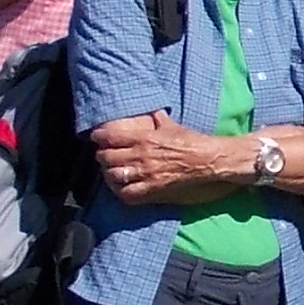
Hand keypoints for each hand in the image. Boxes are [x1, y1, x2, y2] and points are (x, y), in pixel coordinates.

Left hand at [91, 110, 216, 204]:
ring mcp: (145, 175)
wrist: (207, 161)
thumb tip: (152, 110)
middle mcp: (140, 157)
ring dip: (109, 173)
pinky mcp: (152, 190)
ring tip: (110, 170)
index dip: (99, 137)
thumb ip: (157, 118)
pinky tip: (121, 186)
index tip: (96, 137)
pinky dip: (120, 190)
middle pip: (107, 157)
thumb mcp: (172, 125)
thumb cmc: (192, 142)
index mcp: (144, 138)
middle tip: (103, 155)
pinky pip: (126, 194)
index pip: (110, 137)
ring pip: (113, 176)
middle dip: (102, 155)